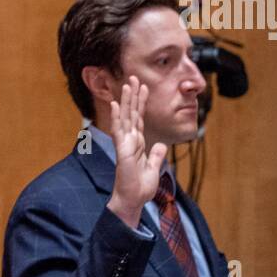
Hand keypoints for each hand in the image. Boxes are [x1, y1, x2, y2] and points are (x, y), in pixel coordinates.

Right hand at [106, 76, 166, 229]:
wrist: (133, 200)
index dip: (141, 102)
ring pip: (125, 118)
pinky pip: (119, 131)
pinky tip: (115, 105)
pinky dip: (117, 118)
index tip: (143, 87)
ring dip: (126, 101)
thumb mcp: (154, 168)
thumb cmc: (140, 187)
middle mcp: (130, 141)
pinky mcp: (122, 151)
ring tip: (127, 84)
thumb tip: (160, 145)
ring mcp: (125, 144)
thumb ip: (156, 155)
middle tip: (134, 77)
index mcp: (138, 143)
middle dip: (134, 95)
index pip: (139, 118)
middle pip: (132, 113)